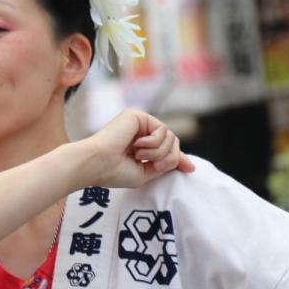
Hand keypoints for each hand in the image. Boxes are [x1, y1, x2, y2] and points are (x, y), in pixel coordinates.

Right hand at [78, 109, 194, 189]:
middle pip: (173, 142)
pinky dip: (153, 143)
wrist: (97, 164)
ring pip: (171, 137)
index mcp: (140, 146)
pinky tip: (136, 146)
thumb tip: (190, 165)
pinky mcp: (137, 115)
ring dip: (158, 152)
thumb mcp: (146, 173)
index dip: (179, 158)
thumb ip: (165, 165)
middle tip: (152, 164)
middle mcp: (139, 132)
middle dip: (169, 157)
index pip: (167, 149)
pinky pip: (162, 130)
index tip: (191, 169)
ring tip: (138, 156)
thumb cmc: (115, 172)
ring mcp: (138, 122)